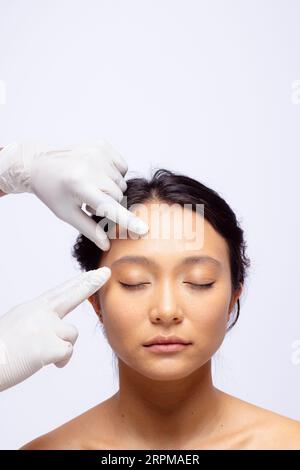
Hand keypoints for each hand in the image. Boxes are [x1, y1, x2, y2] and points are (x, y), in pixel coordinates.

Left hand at [0, 140, 147, 248]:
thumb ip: (90, 230)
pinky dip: (114, 173)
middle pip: (119, 195)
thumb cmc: (53, 192)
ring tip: (92, 187)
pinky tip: (98, 174)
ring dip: (111, 188)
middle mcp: (90, 167)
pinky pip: (122, 166)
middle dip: (109, 203)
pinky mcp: (102, 145)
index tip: (144, 230)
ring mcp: (97, 153)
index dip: (127, 221)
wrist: (39, 163)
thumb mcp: (67, 214)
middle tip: (90, 202)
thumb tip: (107, 245)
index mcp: (79, 186)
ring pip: (121, 182)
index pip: (109, 207)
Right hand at [0, 267, 110, 391]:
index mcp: (32, 308)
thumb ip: (38, 323)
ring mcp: (46, 327)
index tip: (92, 273)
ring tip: (40, 354)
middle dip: (91, 283)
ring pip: (72, 334)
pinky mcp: (50, 346)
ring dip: (63, 345)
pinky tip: (44, 363)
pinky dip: (60, 361)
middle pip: (73, 294)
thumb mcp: (17, 326)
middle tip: (105, 272)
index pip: (59, 292)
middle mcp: (40, 312)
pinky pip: (67, 352)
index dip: (77, 282)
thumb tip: (55, 331)